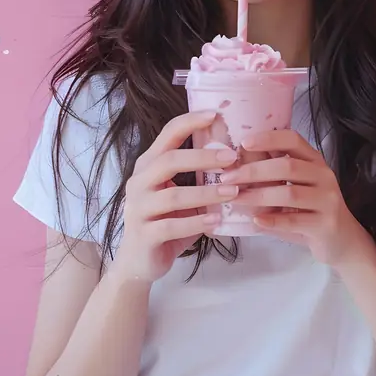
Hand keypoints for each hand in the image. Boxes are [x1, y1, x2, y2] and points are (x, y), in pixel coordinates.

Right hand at [113, 111, 238, 284]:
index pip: (167, 134)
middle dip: (203, 157)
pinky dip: (196, 222)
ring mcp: (138, 209)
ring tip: (232, 191)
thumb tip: (238, 155)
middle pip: (169, 161)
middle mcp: (139, 182)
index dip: (190, 122)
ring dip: (206, 192)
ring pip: (173, 196)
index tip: (215, 114)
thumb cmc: (166, 220)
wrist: (139, 261)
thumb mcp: (178, 193)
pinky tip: (216, 220)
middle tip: (233, 157)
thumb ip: (196, 175)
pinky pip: (171, 226)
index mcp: (148, 165)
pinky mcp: (144, 235)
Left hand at [221, 129, 371, 269]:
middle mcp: (324, 176)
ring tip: (236, 199)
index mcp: (314, 161)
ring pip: (290, 193)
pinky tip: (256, 221)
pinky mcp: (326, 225)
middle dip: (254, 171)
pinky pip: (295, 221)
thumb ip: (271, 176)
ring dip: (259, 195)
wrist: (341, 241)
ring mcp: (328, 200)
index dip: (268, 138)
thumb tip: (233, 166)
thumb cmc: (309, 211)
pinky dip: (273, 221)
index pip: (293, 140)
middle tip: (228, 178)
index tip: (243, 143)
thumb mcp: (293, 188)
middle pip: (288, 166)